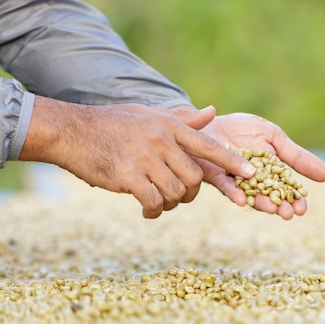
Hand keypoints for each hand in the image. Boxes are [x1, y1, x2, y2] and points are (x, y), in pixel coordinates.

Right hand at [20, 97, 255, 218]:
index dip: (232, 161)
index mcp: (169, 125)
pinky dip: (154, 212)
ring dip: (171, 204)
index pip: (208, 145)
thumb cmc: (111, 123)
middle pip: (194, 177)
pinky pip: (154, 202)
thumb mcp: (149, 114)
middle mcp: (161, 140)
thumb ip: (182, 118)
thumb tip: (212, 111)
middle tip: (177, 197)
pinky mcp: (128, 176)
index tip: (251, 174)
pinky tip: (146, 212)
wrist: (73, 131)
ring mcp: (145, 157)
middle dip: (190, 193)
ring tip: (158, 203)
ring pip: (176, 192)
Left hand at [197, 113, 324, 219]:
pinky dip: (233, 192)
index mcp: (269, 173)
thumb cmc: (243, 130)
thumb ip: (296, 156)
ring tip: (271, 209)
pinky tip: (241, 199)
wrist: (210, 121)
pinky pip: (224, 185)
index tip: (301, 209)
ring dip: (260, 203)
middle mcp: (252, 181)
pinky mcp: (215, 175)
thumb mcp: (275, 138)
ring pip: (249, 194)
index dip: (294, 200)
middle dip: (278, 206)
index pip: (285, 189)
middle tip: (287, 214)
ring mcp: (234, 180)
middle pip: (268, 196)